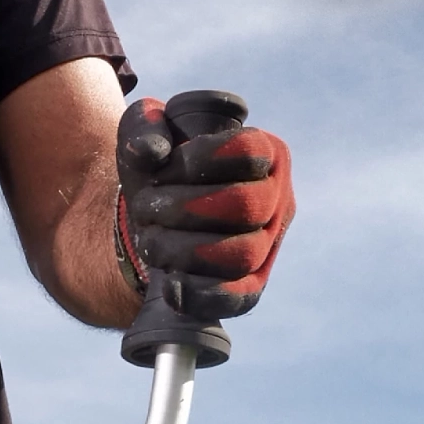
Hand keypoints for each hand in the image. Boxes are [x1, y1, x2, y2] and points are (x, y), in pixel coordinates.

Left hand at [114, 92, 291, 322]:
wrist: (158, 222)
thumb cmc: (161, 170)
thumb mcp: (146, 133)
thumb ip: (144, 125)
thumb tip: (151, 152)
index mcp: (267, 153)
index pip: (248, 151)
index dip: (199, 159)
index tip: (163, 166)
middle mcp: (278, 201)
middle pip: (247, 205)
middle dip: (184, 208)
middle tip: (146, 207)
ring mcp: (268, 247)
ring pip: (242, 254)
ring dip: (184, 249)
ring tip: (150, 241)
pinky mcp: (251, 288)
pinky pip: (237, 298)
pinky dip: (199, 293)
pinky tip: (169, 282)